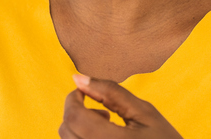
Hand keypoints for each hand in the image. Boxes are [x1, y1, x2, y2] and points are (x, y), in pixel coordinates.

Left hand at [59, 74, 183, 138]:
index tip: (84, 92)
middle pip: (66, 130)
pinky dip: (82, 138)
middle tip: (104, 113)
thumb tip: (78, 77)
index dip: (73, 98)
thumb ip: (110, 92)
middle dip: (77, 113)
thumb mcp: (144, 112)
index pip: (74, 117)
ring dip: (79, 128)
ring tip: (108, 128)